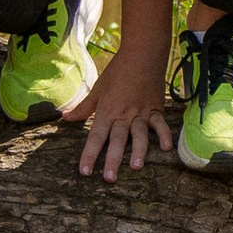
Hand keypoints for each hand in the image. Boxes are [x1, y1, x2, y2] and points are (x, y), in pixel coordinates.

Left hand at [70, 40, 176, 183]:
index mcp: (107, 110)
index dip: (89, 154)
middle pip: (117, 140)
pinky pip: (161, 124)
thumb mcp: (98, 88)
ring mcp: (142, 113)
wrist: (143, 53)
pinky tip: (167, 148)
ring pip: (139, 135)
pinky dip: (165, 135)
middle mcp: (124, 114)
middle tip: (109, 178)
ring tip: (135, 167)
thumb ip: (84, 106)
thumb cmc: (118, 71)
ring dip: (138, 151)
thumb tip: (65, 118)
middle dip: (112, 160)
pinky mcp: (156, 109)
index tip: (84, 171)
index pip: (96, 136)